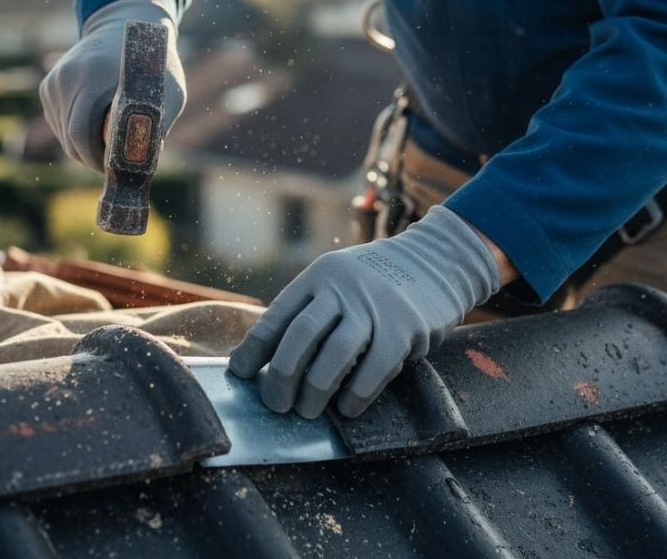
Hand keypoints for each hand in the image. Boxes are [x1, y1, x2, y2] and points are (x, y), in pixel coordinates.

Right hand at [39, 0, 184, 172]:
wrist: (125, 26)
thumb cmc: (153, 63)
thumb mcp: (168, 90)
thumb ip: (159, 123)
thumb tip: (144, 161)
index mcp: (93, 76)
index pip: (81, 133)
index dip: (96, 160)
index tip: (115, 170)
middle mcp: (67, 78)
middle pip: (70, 139)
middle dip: (91, 160)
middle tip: (114, 168)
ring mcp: (54, 82)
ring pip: (63, 135)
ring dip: (84, 148)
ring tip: (110, 146)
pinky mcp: (49, 87)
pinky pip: (60, 124)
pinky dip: (76, 134)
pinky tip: (97, 127)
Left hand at [228, 206, 499, 418]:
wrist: (434, 262)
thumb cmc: (376, 283)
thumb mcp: (338, 280)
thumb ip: (311, 310)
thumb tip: (271, 357)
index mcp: (319, 276)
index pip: (278, 314)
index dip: (255, 348)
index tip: (240, 374)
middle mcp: (342, 286)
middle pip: (301, 335)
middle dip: (282, 376)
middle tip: (276, 404)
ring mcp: (375, 305)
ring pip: (335, 354)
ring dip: (315, 390)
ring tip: (306, 411)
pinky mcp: (405, 326)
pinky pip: (375, 369)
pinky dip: (356, 394)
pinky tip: (346, 408)